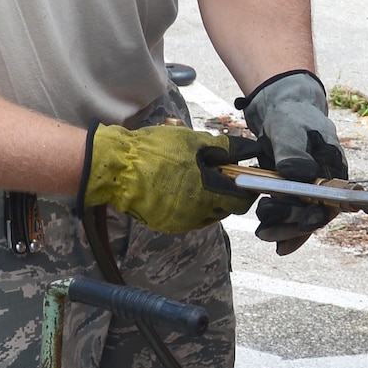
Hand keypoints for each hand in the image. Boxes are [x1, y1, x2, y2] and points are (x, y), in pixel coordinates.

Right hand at [82, 124, 252, 233]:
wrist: (117, 168)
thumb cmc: (156, 151)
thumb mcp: (195, 142)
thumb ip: (226, 149)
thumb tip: (251, 150)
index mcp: (208, 195)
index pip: (242, 201)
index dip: (248, 188)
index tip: (245, 175)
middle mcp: (197, 215)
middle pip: (226, 208)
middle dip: (228, 191)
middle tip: (218, 170)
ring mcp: (180, 222)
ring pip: (207, 214)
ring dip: (210, 199)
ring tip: (197, 175)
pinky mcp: (165, 224)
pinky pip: (189, 216)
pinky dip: (192, 204)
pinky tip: (182, 185)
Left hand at [239, 70, 347, 253]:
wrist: (279, 111)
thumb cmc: (290, 117)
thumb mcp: (289, 130)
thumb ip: (293, 152)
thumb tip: (301, 174)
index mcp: (333, 164)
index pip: (333, 195)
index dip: (320, 212)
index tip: (304, 222)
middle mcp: (326, 180)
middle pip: (317, 211)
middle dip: (294, 223)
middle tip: (267, 228)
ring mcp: (310, 189)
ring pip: (303, 217)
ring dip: (284, 228)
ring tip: (263, 233)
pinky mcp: (294, 193)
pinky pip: (292, 215)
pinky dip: (282, 228)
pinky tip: (272, 239)